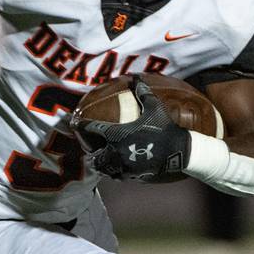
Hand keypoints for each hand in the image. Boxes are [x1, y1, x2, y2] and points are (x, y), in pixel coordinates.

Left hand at [74, 77, 190, 180]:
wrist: (178, 151)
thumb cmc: (164, 127)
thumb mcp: (154, 107)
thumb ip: (142, 93)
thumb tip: (136, 77)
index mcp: (117, 133)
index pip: (92, 128)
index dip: (81, 125)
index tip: (75, 124)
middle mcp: (115, 150)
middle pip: (94, 154)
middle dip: (91, 151)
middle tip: (92, 148)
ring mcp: (122, 165)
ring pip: (102, 167)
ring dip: (100, 163)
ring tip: (101, 160)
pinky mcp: (130, 175)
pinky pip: (115, 175)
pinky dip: (112, 172)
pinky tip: (115, 168)